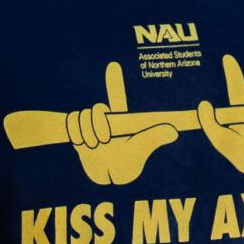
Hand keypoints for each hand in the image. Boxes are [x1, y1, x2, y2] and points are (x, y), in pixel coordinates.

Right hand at [64, 61, 180, 185]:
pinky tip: (83, 145)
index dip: (115, 82)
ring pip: (82, 116)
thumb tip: (173, 131)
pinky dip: (76, 135)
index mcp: (122, 119)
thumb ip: (153, 138)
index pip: (117, 98)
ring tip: (95, 147)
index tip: (114, 65)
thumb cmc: (126, 165)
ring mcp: (91, 126)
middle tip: (105, 141)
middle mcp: (106, 120)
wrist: (105, 178)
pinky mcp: (77, 132)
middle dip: (99, 125)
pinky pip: (71, 123)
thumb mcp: (139, 150)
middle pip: (97, 109)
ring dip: (88, 134)